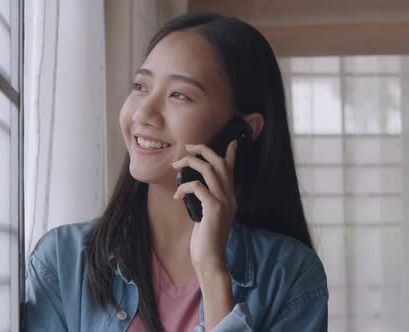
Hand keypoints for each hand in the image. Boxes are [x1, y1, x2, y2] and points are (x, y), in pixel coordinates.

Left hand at [171, 140, 237, 275]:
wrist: (210, 259)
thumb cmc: (205, 240)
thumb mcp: (206, 215)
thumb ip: (205, 200)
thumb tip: (195, 187)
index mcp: (229, 198)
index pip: (231, 170)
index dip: (230, 154)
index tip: (230, 141)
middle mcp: (230, 197)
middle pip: (219, 163)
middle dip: (203, 150)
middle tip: (188, 148)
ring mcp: (223, 202)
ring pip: (209, 170)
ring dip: (191, 163)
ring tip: (177, 166)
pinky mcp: (214, 209)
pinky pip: (197, 186)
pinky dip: (184, 187)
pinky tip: (177, 196)